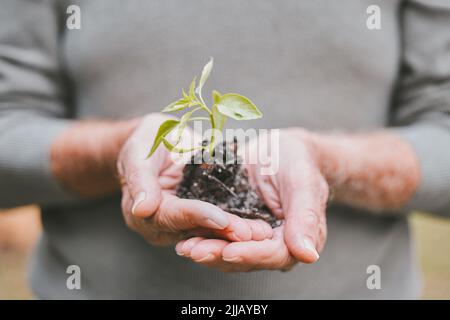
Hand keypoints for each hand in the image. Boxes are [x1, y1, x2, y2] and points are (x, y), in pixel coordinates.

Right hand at [117, 113, 272, 245]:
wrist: (161, 141)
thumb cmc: (146, 141)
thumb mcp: (138, 152)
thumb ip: (140, 178)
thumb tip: (142, 208)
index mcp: (141, 212)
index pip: (171, 216)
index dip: (196, 216)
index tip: (221, 218)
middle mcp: (162, 225)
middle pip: (193, 231)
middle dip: (223, 232)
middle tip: (251, 233)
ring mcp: (182, 223)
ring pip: (209, 231)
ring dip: (235, 232)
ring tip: (262, 232)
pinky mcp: (199, 217)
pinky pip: (218, 222)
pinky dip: (238, 223)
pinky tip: (260, 226)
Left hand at [176, 129, 328, 269]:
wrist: (281, 149)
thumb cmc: (297, 160)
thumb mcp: (302, 181)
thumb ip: (305, 216)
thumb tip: (308, 255)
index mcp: (298, 237)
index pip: (275, 254)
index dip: (251, 254)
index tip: (229, 252)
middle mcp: (276, 244)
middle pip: (248, 258)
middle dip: (220, 254)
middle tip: (195, 251)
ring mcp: (254, 237)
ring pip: (230, 252)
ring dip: (208, 251)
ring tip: (185, 248)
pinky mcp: (236, 228)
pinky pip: (219, 237)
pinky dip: (203, 237)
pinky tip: (185, 237)